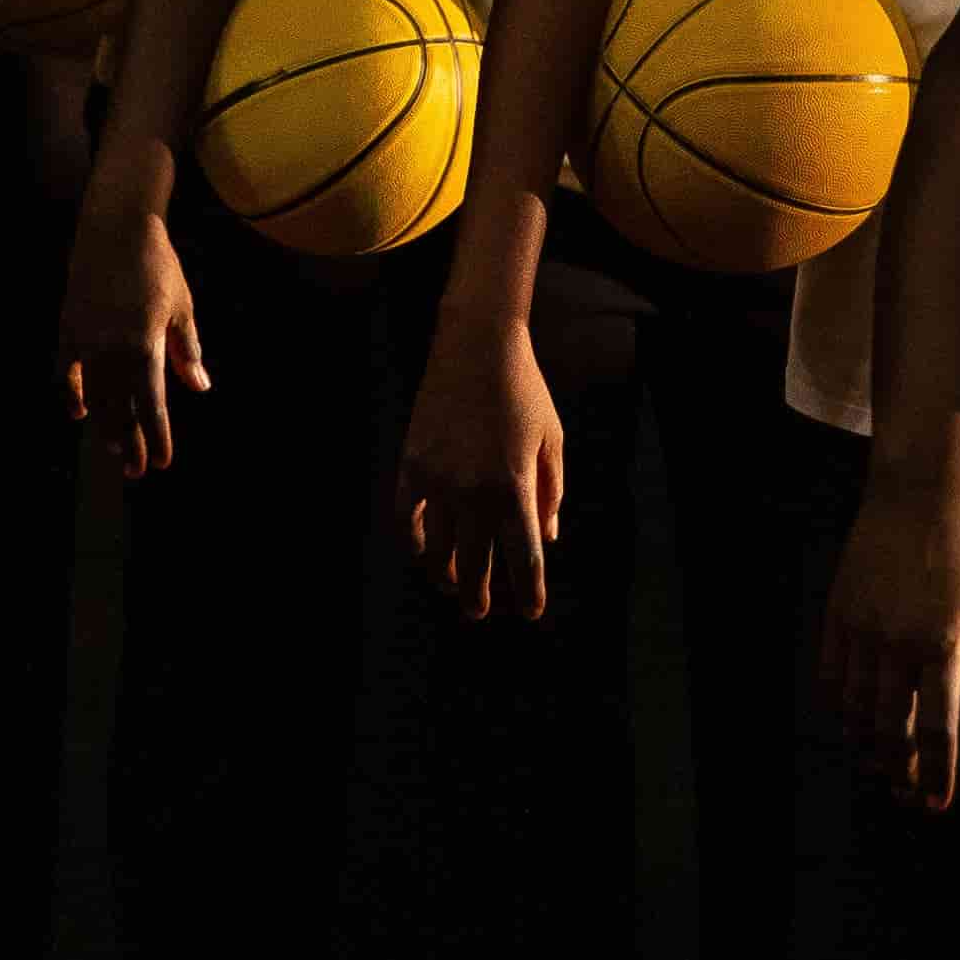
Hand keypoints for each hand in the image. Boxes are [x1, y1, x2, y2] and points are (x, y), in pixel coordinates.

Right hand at [60, 187, 211, 476]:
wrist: (115, 227)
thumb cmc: (158, 266)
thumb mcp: (182, 308)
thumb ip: (188, 351)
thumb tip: (200, 387)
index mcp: (145, 346)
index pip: (152, 405)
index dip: (158, 437)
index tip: (163, 462)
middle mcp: (111, 349)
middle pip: (119, 409)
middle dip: (130, 443)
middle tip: (137, 472)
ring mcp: (85, 341)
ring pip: (92, 397)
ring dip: (104, 426)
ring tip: (115, 451)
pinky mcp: (68, 329)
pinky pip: (66, 372)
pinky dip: (72, 394)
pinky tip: (78, 414)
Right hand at [394, 309, 564, 619]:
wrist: (477, 346)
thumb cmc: (525, 393)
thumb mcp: (552, 440)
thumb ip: (551, 493)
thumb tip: (547, 539)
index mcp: (517, 486)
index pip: (525, 557)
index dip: (530, 590)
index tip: (533, 612)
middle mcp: (475, 491)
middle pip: (475, 563)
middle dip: (478, 596)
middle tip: (479, 613)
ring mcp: (439, 480)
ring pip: (436, 548)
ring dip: (443, 573)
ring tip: (450, 585)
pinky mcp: (412, 464)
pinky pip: (406, 516)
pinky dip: (413, 538)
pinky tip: (422, 551)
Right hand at [817, 480, 959, 812]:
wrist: (915, 498)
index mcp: (944, 644)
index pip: (938, 728)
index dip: (937, 773)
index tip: (936, 805)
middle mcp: (898, 642)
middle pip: (891, 729)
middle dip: (900, 771)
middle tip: (905, 794)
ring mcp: (862, 630)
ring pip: (856, 710)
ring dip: (867, 746)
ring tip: (880, 765)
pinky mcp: (837, 616)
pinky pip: (831, 679)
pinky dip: (841, 709)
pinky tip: (854, 723)